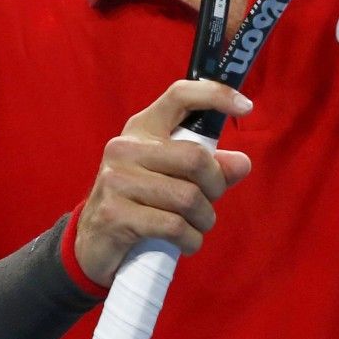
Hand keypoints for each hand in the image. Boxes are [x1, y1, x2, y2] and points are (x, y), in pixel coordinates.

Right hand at [75, 79, 252, 284]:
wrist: (92, 244)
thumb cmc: (140, 202)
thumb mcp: (172, 178)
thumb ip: (208, 168)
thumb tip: (243, 163)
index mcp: (142, 129)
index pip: (179, 96)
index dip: (215, 95)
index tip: (246, 106)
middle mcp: (126, 147)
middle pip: (195, 158)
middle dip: (215, 186)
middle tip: (211, 202)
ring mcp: (116, 180)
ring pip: (188, 197)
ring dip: (204, 219)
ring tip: (197, 226)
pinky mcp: (115, 214)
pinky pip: (173, 226)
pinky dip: (190, 239)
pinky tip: (186, 242)